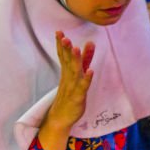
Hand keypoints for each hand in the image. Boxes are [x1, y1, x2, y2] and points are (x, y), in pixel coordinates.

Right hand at [38, 32, 94, 149]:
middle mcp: (68, 78)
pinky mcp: (78, 97)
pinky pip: (83, 87)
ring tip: (76, 48)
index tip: (59, 31)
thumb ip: (85, 59)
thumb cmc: (70, 94)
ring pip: (74, 72)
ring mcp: (72, 87)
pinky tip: (91, 71)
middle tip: (64, 37)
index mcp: (66, 72)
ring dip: (76, 60)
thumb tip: (90, 43)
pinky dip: (86, 79)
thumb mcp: (78, 75)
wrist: (61, 117)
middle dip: (66, 49)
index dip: (61, 44)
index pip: (63, 56)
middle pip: (67, 62)